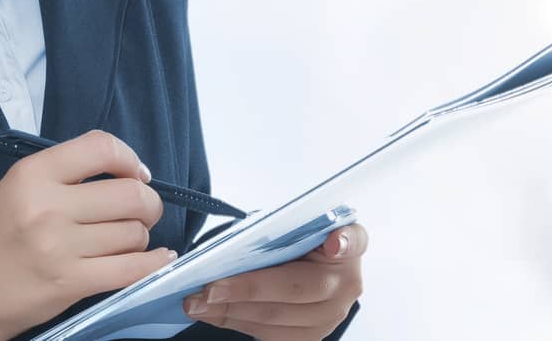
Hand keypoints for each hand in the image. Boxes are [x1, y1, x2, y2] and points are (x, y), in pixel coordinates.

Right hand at [0, 129, 176, 339]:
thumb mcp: (17, 187)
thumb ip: (66, 173)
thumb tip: (130, 173)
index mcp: (33, 174)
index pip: (102, 148)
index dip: (130, 158)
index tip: (136, 173)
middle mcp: (47, 206)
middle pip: (130, 193)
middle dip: (148, 202)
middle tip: (143, 210)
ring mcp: (59, 247)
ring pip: (133, 233)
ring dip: (140, 237)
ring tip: (126, 241)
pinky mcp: (69, 284)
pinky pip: (130, 270)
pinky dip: (153, 263)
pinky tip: (159, 258)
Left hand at [181, 222, 366, 339]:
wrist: (305, 266)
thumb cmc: (297, 239)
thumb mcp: (294, 222)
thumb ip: (281, 227)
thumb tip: (242, 243)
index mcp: (349, 244)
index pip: (354, 240)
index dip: (345, 242)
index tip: (334, 242)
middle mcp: (347, 283)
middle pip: (296, 289)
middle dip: (247, 289)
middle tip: (209, 288)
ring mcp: (331, 316)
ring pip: (278, 319)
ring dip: (232, 311)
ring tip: (197, 302)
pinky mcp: (311, 337)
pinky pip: (271, 336)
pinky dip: (236, 322)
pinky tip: (212, 312)